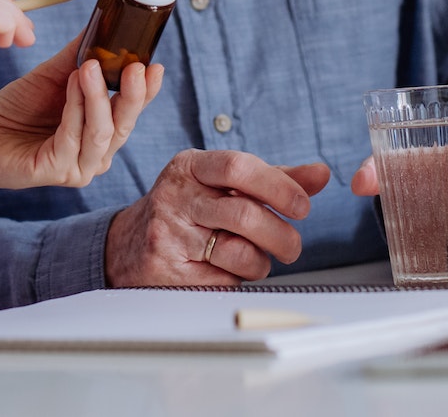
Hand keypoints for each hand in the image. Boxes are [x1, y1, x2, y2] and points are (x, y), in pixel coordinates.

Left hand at [0, 36, 162, 189]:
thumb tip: (102, 24)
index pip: (131, 110)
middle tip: (135, 66)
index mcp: (102, 130)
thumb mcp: (54, 76)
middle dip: (131, 95)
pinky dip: (74, 110)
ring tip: (91, 67)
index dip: (147, 90)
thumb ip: (79, 57)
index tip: (155, 65)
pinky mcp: (55, 172)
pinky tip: (71, 85)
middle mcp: (97, 153)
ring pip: (101, 133)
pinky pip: (71, 139)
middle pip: (124, 124)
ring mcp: (78, 167)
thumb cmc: (18, 108)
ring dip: (98, 98)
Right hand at [104, 150, 331, 285]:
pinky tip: (225, 270)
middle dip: (282, 236)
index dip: (278, 186)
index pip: (239, 166)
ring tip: (255, 259)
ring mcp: (168, 234)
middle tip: (292, 246)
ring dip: (261, 263)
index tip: (303, 206)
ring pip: (239, 253)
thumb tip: (321, 174)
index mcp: (190, 166)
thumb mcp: (221, 183)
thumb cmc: (188, 208)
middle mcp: (176, 196)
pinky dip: (237, 279)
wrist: (127, 245)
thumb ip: (273, 177)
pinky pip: (223, 281)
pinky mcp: (168, 271)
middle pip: (245, 214)